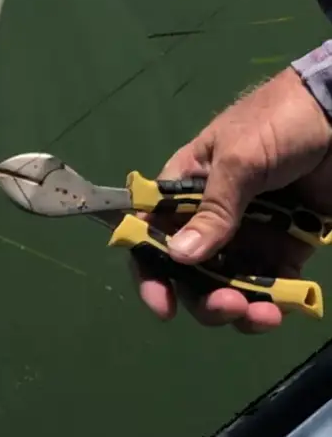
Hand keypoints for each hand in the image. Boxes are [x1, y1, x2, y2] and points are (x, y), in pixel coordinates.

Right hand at [132, 67, 331, 332]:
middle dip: (205, 298)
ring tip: (262, 315)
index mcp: (187, 189)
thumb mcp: (239, 160)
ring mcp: (250, 234)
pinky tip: (280, 311)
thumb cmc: (280, 121)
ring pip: (231, 286)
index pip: (153, 236)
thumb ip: (213, 210)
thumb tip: (180, 257)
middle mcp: (212, 217)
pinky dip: (272, 304)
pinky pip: (271, 285)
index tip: (164, 305)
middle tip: (227, 306)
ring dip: (240, 310)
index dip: (151, 273)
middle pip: (192, 273)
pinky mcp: (285, 245)